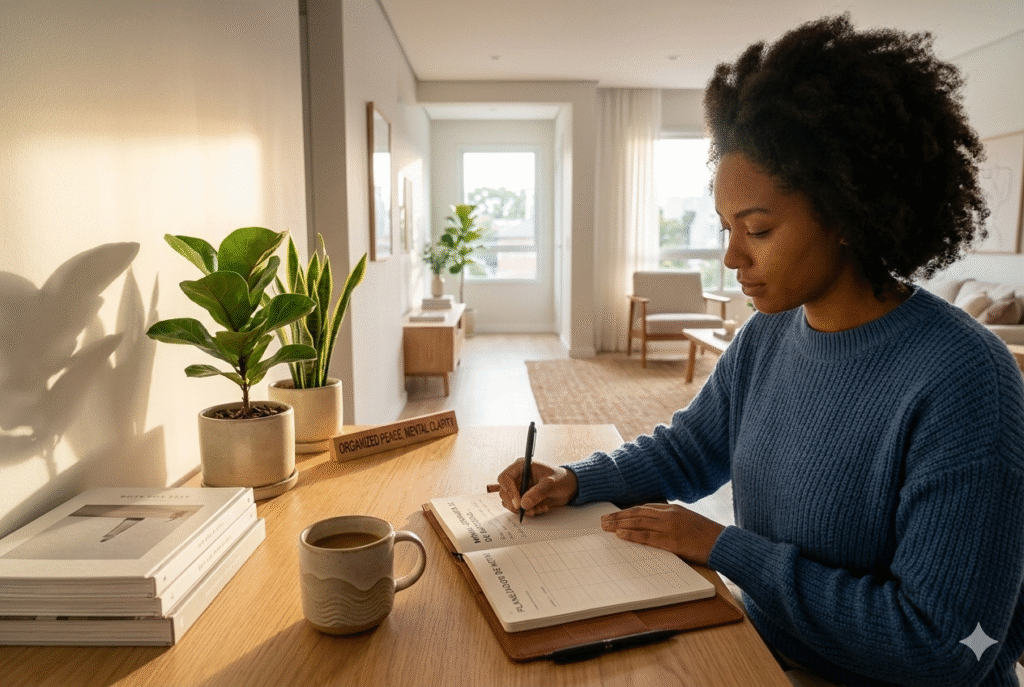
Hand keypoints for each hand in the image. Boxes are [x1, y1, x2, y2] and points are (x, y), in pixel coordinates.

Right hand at [495, 459, 577, 516]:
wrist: (569, 487)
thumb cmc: (561, 479)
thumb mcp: (551, 483)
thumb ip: (538, 492)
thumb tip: (523, 504)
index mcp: (521, 467)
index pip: (505, 478)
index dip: (509, 491)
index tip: (518, 503)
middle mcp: (518, 477)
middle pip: (504, 492)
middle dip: (514, 504)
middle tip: (527, 510)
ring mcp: (520, 488)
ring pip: (509, 503)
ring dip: (522, 510)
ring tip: (537, 509)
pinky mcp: (523, 498)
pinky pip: (518, 508)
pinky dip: (527, 512)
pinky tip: (539, 509)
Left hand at [600, 503, 724, 565]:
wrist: (724, 543)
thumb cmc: (708, 536)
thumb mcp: (689, 522)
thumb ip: (672, 521)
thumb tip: (655, 526)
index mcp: (673, 509)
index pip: (644, 508)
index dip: (627, 511)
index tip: (615, 514)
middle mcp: (670, 515)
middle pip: (637, 513)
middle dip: (618, 516)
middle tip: (603, 520)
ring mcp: (670, 527)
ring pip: (639, 522)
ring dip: (619, 524)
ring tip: (606, 526)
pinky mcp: (672, 541)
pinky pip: (648, 537)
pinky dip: (632, 535)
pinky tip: (620, 534)